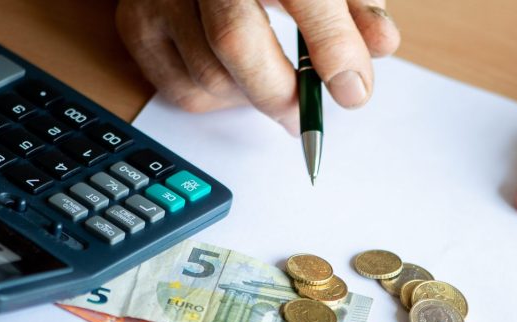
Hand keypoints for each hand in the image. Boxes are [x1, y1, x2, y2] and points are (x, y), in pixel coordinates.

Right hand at [116, 0, 399, 132]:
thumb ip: (357, 4)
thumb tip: (380, 46)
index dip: (332, 44)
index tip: (354, 90)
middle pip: (235, 40)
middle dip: (281, 92)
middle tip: (310, 116)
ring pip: (209, 76)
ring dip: (253, 99)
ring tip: (277, 85)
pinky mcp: (136, 22)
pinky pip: (181, 91)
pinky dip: (221, 101)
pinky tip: (239, 80)